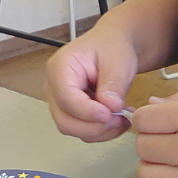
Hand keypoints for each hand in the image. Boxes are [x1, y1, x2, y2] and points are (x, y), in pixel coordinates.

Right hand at [45, 25, 137, 142]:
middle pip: (64, 120)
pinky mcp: (72, 112)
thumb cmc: (110, 46)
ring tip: (122, 118)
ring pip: (73, 129)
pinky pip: (82, 130)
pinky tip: (117, 119)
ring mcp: (61, 101)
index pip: (65, 97)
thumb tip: (110, 107)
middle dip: (94, 126)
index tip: (109, 114)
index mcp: (60, 67)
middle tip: (119, 119)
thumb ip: (113, 83)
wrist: (112, 47)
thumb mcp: (117, 59)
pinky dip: (101, 130)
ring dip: (100, 130)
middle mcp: (54, 86)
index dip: (87, 112)